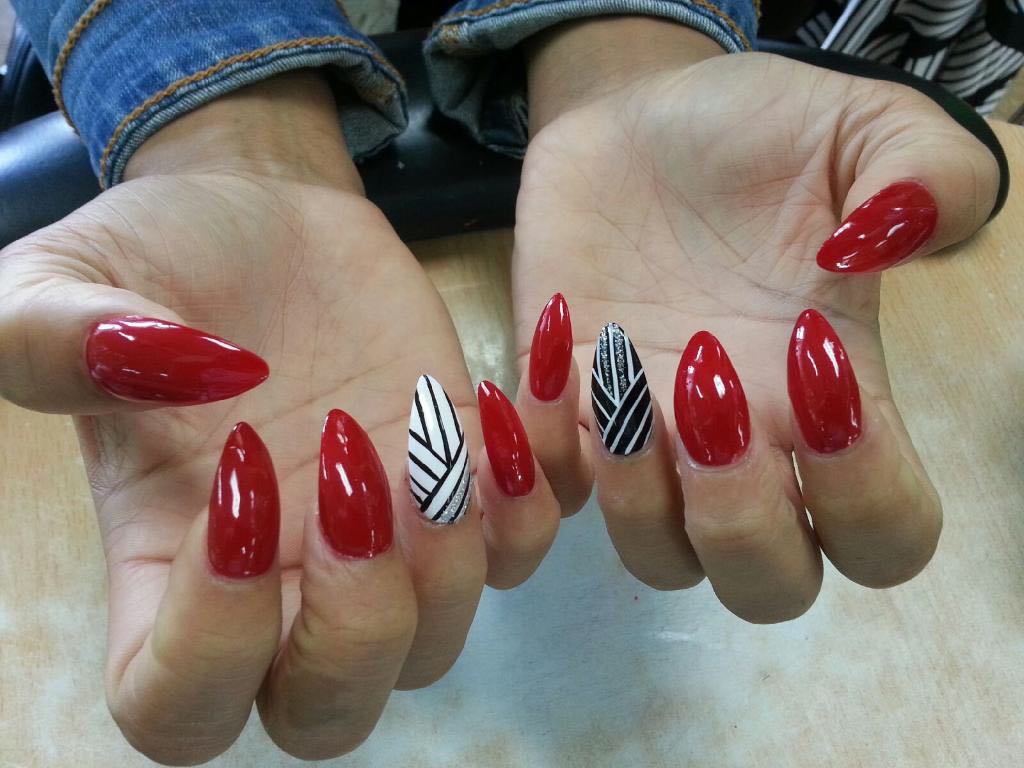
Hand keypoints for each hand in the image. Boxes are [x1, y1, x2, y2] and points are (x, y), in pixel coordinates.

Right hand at [0, 71, 559, 761]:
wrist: (265, 215)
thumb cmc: (158, 256)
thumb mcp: (57, 282)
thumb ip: (54, 339)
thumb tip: (171, 366)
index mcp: (164, 567)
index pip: (178, 706)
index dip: (209, 645)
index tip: (238, 484)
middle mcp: (279, 583)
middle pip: (330, 710)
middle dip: (358, 619)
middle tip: (349, 468)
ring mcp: (382, 543)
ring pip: (435, 645)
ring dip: (451, 552)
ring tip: (430, 421)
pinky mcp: (461, 487)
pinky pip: (522, 549)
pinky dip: (531, 494)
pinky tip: (494, 396)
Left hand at [511, 19, 997, 619]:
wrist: (634, 124)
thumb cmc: (755, 132)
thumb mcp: (859, 125)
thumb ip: (922, 172)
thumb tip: (894, 238)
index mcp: (832, 400)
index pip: (883, 534)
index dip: (868, 500)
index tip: (822, 378)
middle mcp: (746, 448)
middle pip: (766, 585)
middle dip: (742, 524)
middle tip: (716, 405)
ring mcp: (649, 442)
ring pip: (657, 560)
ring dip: (640, 495)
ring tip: (625, 374)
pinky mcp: (564, 416)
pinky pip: (550, 497)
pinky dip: (538, 457)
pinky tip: (549, 356)